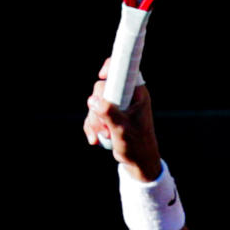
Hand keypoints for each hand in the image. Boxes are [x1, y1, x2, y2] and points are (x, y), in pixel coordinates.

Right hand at [82, 64, 161, 181]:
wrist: (138, 161)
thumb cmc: (137, 145)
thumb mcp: (123, 130)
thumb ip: (109, 113)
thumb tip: (93, 101)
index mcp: (136, 94)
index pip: (124, 70)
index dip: (111, 68)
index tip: (102, 75)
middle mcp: (126, 96)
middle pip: (102, 89)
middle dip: (97, 109)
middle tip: (104, 127)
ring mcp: (116, 105)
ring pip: (94, 103)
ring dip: (94, 121)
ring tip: (104, 136)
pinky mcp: (108, 114)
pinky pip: (92, 114)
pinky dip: (91, 126)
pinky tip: (95, 139)